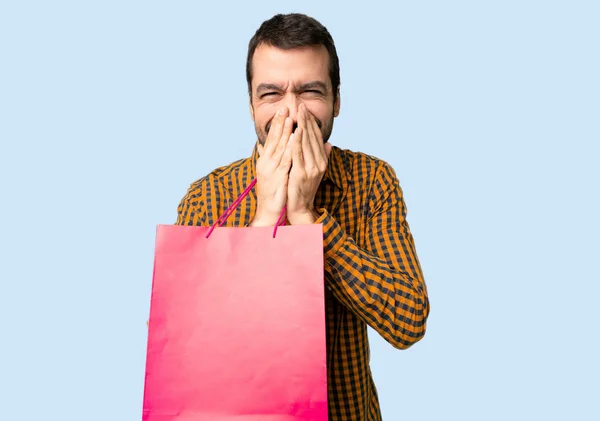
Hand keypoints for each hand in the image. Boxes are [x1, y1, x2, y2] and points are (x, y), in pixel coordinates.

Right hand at [250, 107, 294, 226]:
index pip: (272, 138)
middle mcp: (266, 162)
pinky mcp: (278, 176)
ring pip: (279, 147)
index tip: (283, 110)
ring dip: (284, 132)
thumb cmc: (273, 193)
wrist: (269, 212)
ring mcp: (271, 169)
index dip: (277, 124)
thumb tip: (265, 145)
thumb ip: (270, 158)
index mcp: (266, 160)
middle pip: (274, 139)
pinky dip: (290, 147)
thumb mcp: (272, 173)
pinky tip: (295, 138)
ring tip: (290, 117)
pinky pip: (285, 159)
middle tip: (285, 106)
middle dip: (279, 122)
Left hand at [286, 103, 331, 224]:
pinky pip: (299, 154)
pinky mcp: (301, 173)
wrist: (300, 206)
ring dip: (301, 126)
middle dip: (306, 119)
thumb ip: (322, 156)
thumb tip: (329, 144)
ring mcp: (311, 168)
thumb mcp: (315, 170)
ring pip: (306, 142)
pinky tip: (295, 131)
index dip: (311, 122)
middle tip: (300, 105)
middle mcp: (319, 163)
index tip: (305, 109)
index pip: (316, 137)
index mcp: (322, 160)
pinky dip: (297, 141)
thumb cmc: (304, 188)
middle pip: (312, 137)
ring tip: (297, 112)